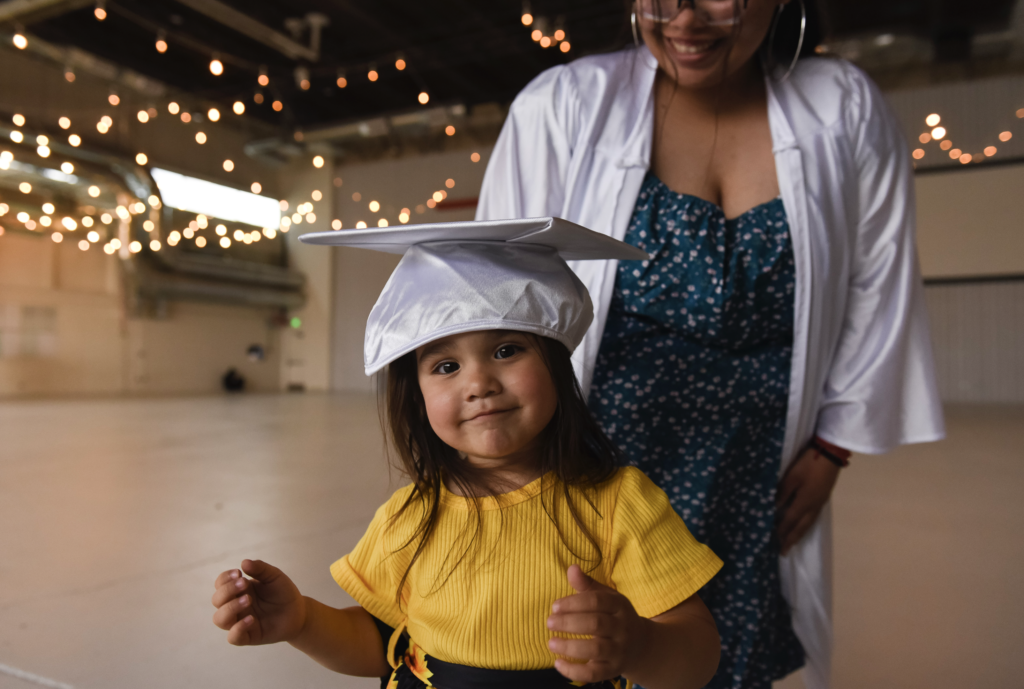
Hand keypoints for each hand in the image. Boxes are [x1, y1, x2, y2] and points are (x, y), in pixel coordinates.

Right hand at [211, 559, 305, 645]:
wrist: (298, 611)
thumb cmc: (283, 592)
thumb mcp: (274, 576)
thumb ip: (260, 569)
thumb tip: (244, 562)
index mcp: (238, 590)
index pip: (220, 584)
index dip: (224, 578)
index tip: (239, 573)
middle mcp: (235, 606)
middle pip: (216, 600)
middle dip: (227, 591)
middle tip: (244, 585)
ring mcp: (240, 621)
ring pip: (219, 619)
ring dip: (230, 608)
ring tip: (248, 600)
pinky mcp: (248, 636)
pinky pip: (233, 637)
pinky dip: (238, 629)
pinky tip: (251, 619)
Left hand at [546, 565, 648, 683]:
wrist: (642, 646)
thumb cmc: (616, 616)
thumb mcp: (607, 598)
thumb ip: (587, 585)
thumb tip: (572, 568)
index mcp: (620, 606)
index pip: (597, 601)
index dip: (573, 603)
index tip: (554, 606)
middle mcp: (622, 628)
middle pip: (596, 624)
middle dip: (569, 623)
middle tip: (549, 622)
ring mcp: (619, 651)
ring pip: (596, 649)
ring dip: (570, 647)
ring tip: (551, 642)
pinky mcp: (613, 670)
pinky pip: (594, 674)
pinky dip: (574, 671)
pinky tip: (558, 663)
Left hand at [776, 447, 840, 554]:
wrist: (830, 455)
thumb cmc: (808, 465)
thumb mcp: (791, 477)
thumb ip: (783, 493)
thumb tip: (775, 509)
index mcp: (804, 502)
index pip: (790, 521)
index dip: (782, 532)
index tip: (776, 544)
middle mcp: (813, 507)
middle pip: (801, 527)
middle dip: (792, 539)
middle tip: (784, 551)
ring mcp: (820, 503)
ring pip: (808, 523)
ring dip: (799, 534)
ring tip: (792, 542)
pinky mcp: (823, 497)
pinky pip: (812, 517)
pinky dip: (805, 525)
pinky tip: (803, 525)